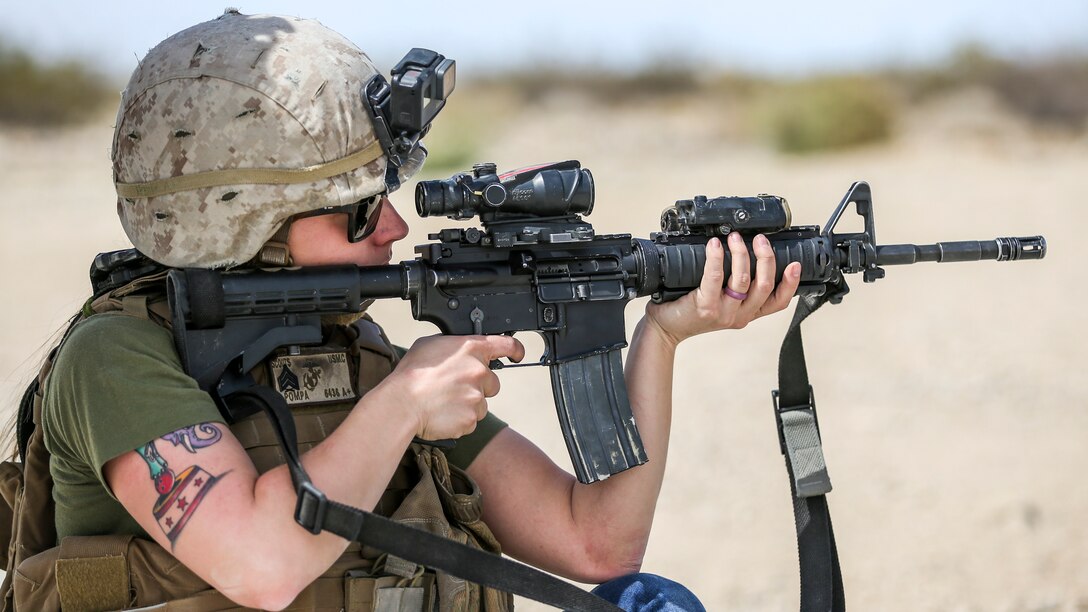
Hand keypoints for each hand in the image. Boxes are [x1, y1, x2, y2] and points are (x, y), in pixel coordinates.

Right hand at [376, 334, 524, 439]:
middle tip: (454, 388)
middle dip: (478, 386)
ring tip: (443, 401)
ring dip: (467, 404)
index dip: (515, 349)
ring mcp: (477, 397)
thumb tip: (459, 350)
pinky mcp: (471, 419)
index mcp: (470, 349)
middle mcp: (478, 372)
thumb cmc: (411, 374)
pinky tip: (442, 413)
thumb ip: (453, 345)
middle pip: (492, 382)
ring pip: (481, 403)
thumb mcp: (430, 344)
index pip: (506, 345)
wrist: (401, 403)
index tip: (518, 354)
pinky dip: (459, 419)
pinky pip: (471, 421)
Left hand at [646, 232, 801, 345]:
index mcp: (747, 313)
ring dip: (741, 254)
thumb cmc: (691, 311)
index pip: (778, 302)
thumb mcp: (722, 302)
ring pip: (742, 280)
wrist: (666, 328)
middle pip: (764, 285)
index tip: (795, 264)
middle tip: (760, 239)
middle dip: (765, 258)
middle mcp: (739, 315)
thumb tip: (746, 250)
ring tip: (735, 237)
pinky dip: (716, 258)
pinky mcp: (705, 307)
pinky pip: (715, 277)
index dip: (791, 283)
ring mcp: (723, 312)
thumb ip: (736, 285)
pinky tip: (715, 245)